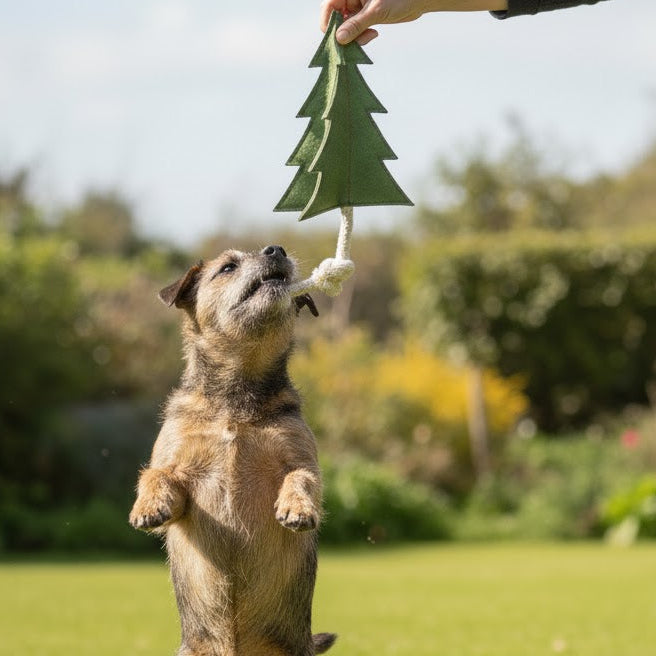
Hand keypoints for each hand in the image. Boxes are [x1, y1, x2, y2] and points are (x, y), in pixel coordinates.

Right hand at [320, 0, 508, 44]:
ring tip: (369, 37)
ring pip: (345, 28)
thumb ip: (356, 25)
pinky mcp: (364, 17)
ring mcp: (357, 8)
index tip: (336, 39)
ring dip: (354, 38)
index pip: (328, 8)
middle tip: (357, 42)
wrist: (418, 0)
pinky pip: (355, 31)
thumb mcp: (376, 11)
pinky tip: (373, 34)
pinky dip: (361, 37)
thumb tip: (339, 39)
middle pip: (336, 20)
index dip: (329, 24)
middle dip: (344, 34)